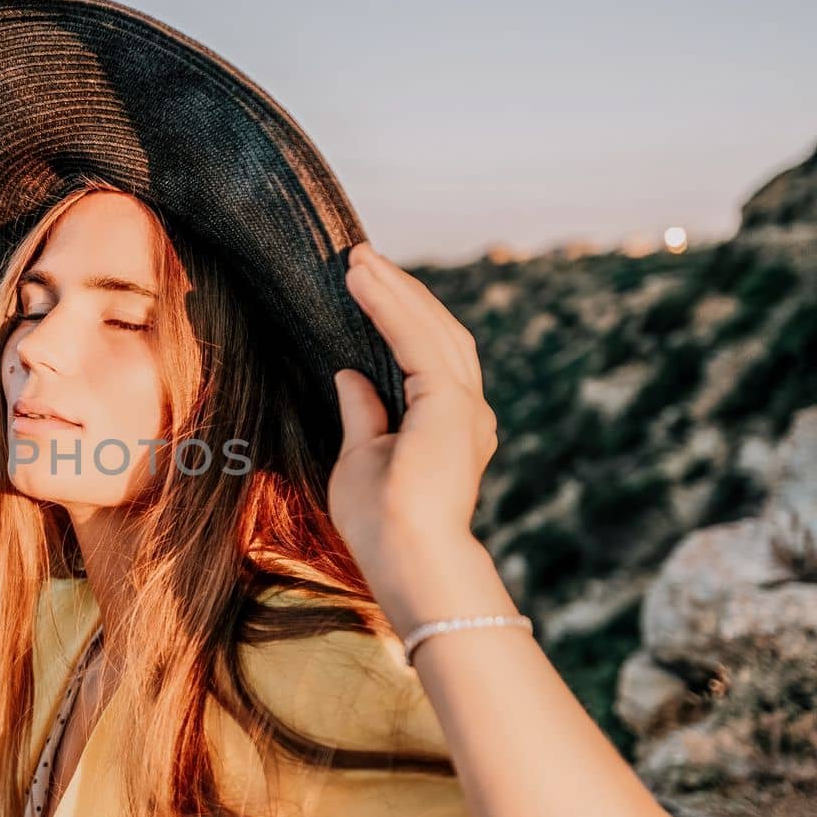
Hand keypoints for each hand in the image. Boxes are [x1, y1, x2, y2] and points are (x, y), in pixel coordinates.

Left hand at [327, 242, 498, 580]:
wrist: (407, 558)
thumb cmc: (381, 525)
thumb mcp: (361, 458)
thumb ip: (363, 414)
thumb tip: (349, 375)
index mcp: (449, 427)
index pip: (425, 357)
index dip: (398, 318)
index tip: (366, 287)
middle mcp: (467, 412)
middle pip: (435, 333)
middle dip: (399, 294)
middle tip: (361, 259)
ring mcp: (465, 406)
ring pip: (431, 329)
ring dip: (394, 291)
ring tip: (358, 260)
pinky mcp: (451, 402)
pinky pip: (417, 340)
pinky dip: (389, 307)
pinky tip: (364, 282)